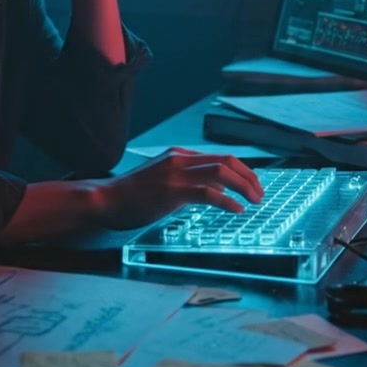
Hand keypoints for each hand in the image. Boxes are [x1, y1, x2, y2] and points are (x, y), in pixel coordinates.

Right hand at [93, 147, 263, 229]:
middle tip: (259, 194)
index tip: (253, 185)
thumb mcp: (164, 180)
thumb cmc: (133, 195)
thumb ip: (189, 180)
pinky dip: (227, 201)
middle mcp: (180, 159)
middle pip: (226, 161)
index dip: (242, 170)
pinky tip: (236, 210)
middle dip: (248, 177)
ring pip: (221, 172)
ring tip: (253, 201)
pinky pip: (208, 193)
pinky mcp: (172, 191)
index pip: (220, 157)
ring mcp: (176, 174)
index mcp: (179, 155)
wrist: (107, 199)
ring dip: (243, 186)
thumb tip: (218, 190)